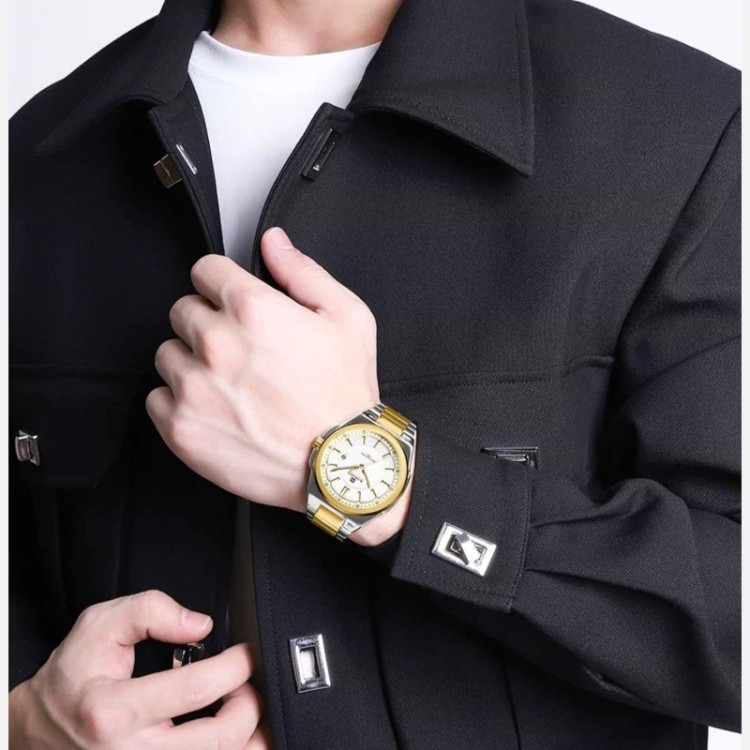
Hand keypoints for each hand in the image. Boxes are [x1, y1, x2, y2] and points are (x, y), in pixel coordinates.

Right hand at [8, 590, 267, 748]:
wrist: (39, 729)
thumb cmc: (73, 676)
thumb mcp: (99, 625)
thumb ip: (150, 610)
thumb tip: (201, 626)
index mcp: (115, 711)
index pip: (196, 690)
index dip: (234, 666)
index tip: (246, 653)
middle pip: (220, 739)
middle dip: (250, 705)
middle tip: (249, 682)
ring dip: (249, 737)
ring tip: (247, 708)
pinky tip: (236, 735)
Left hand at [146, 227, 380, 513]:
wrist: (339, 465)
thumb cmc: (345, 395)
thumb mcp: (347, 317)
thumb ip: (302, 272)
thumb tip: (273, 241)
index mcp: (253, 309)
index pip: (204, 270)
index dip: (221, 284)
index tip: (230, 301)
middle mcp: (216, 343)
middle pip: (182, 310)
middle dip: (207, 322)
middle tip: (240, 350)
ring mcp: (194, 388)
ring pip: (167, 354)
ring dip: (191, 363)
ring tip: (230, 384)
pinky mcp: (181, 427)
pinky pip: (156, 398)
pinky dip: (179, 402)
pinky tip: (216, 409)